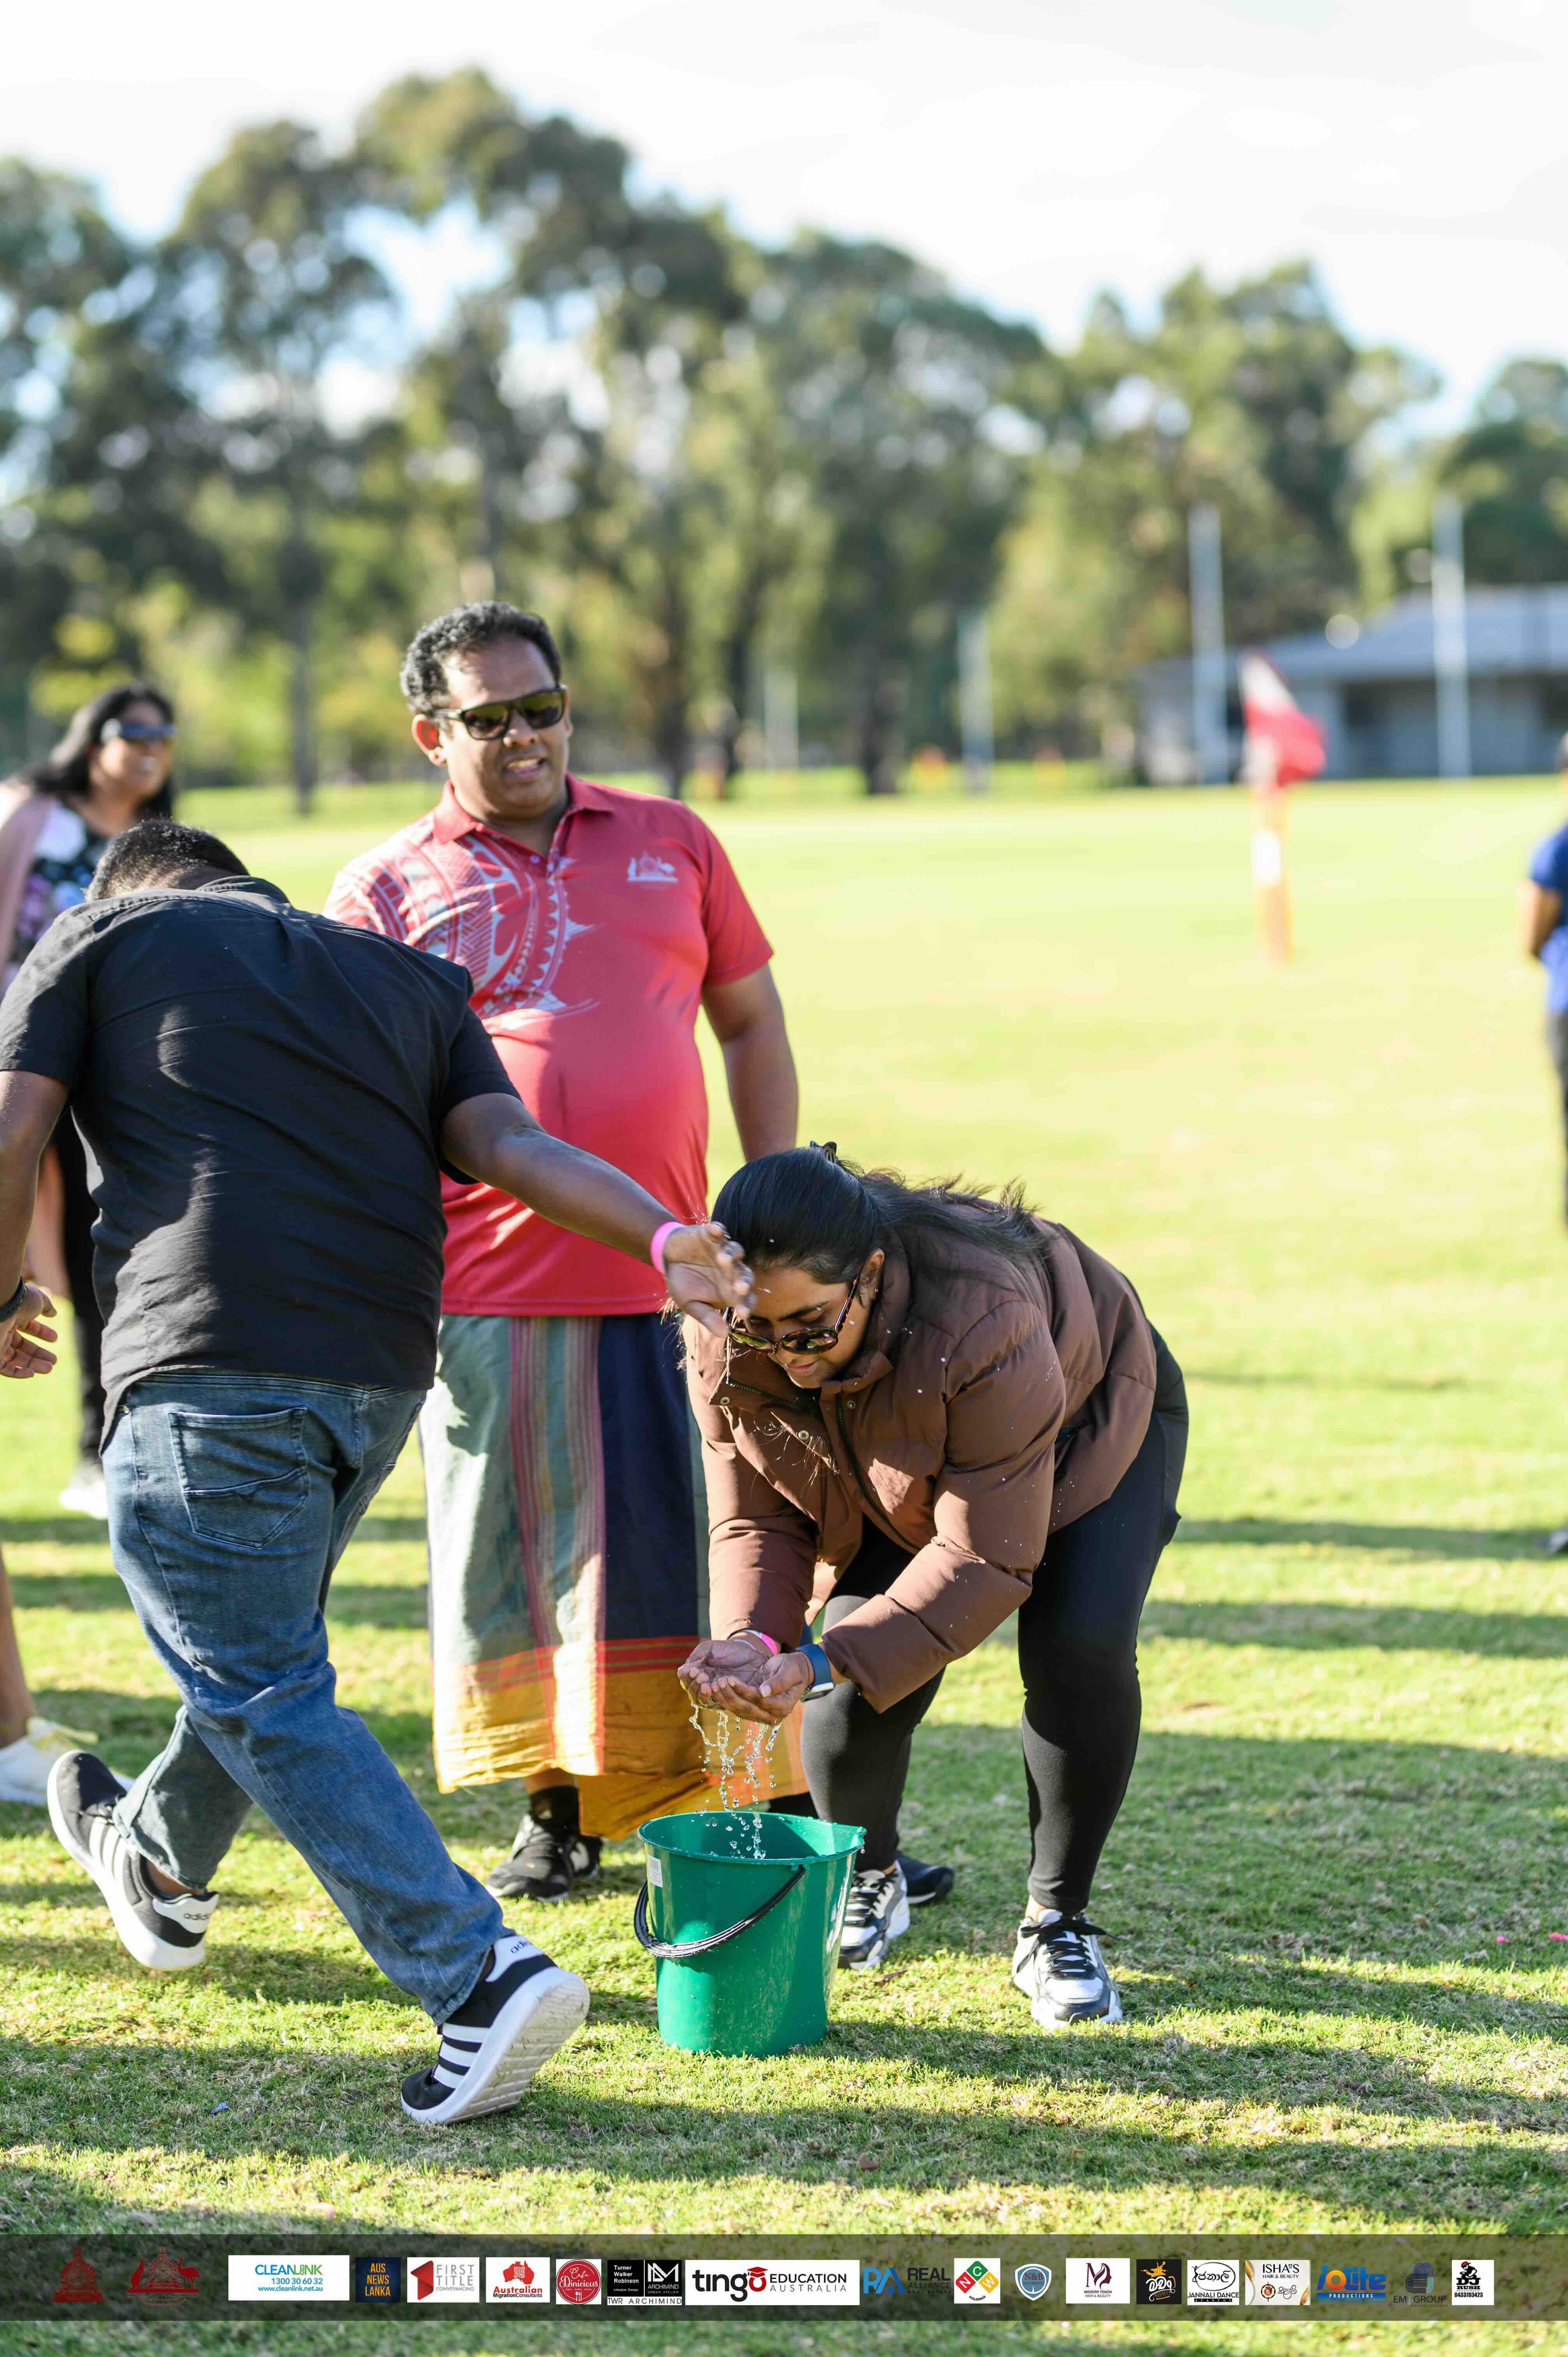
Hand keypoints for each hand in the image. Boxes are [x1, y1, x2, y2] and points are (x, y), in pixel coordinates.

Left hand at [0, 1283, 57, 1379]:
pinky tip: (31, 1373)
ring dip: (32, 1365)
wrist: (1, 1304)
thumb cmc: (19, 1300)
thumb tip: (54, 1313)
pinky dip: (17, 1372)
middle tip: (54, 1360)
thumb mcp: (38, 1300)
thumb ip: (47, 1306)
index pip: (26, 1327)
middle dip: (38, 1354)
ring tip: (49, 1368)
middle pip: (21, 1346)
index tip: (55, 1338)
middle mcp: (2, 1329)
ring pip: (14, 1359)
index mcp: (12, 1315)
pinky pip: (3, 1368)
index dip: (41, 1333)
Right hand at [662, 1220, 753, 1336]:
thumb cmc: (683, 1284)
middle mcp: (732, 1271)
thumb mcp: (691, 1304)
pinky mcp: (713, 1235)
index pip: (745, 1299)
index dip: (745, 1305)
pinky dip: (718, 1230)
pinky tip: (715, 1230)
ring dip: (731, 1255)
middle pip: (745, 1275)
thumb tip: (723, 1334)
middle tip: (740, 1287)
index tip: (742, 1314)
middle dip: (743, 1280)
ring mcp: (724, 1251)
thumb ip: (707, 1316)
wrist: (669, 1259)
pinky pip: (719, 1232)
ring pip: (735, 1252)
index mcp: (730, 1290)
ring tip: (722, 1259)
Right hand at [678, 1635, 776, 1703]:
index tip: (694, 1670)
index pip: (686, 1681)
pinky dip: (716, 1696)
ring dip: (703, 1694)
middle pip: (692, 1694)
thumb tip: (683, 1669)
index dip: (687, 1677)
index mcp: (698, 1674)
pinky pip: (719, 1704)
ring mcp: (716, 1694)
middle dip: (695, 1686)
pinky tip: (718, 1687)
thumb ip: (696, 1655)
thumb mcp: (710, 1648)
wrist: (750, 1653)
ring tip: (708, 1684)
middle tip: (702, 1676)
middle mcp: (705, 1686)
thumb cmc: (728, 1650)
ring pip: (703, 1702)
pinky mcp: (729, 1699)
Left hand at [718, 1651, 812, 1725]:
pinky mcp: (753, 1710)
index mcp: (783, 1707)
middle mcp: (772, 1715)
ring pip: (739, 1709)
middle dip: (730, 1695)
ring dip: (725, 1697)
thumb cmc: (793, 1669)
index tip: (731, 1679)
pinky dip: (725, 1699)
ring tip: (713, 1684)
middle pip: (747, 1708)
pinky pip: (737, 1707)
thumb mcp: (789, 1671)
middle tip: (718, 1681)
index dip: (744, 1691)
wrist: (794, 1672)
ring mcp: (762, 1714)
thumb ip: (778, 1682)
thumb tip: (763, 1692)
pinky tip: (715, 1689)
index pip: (759, 1701)